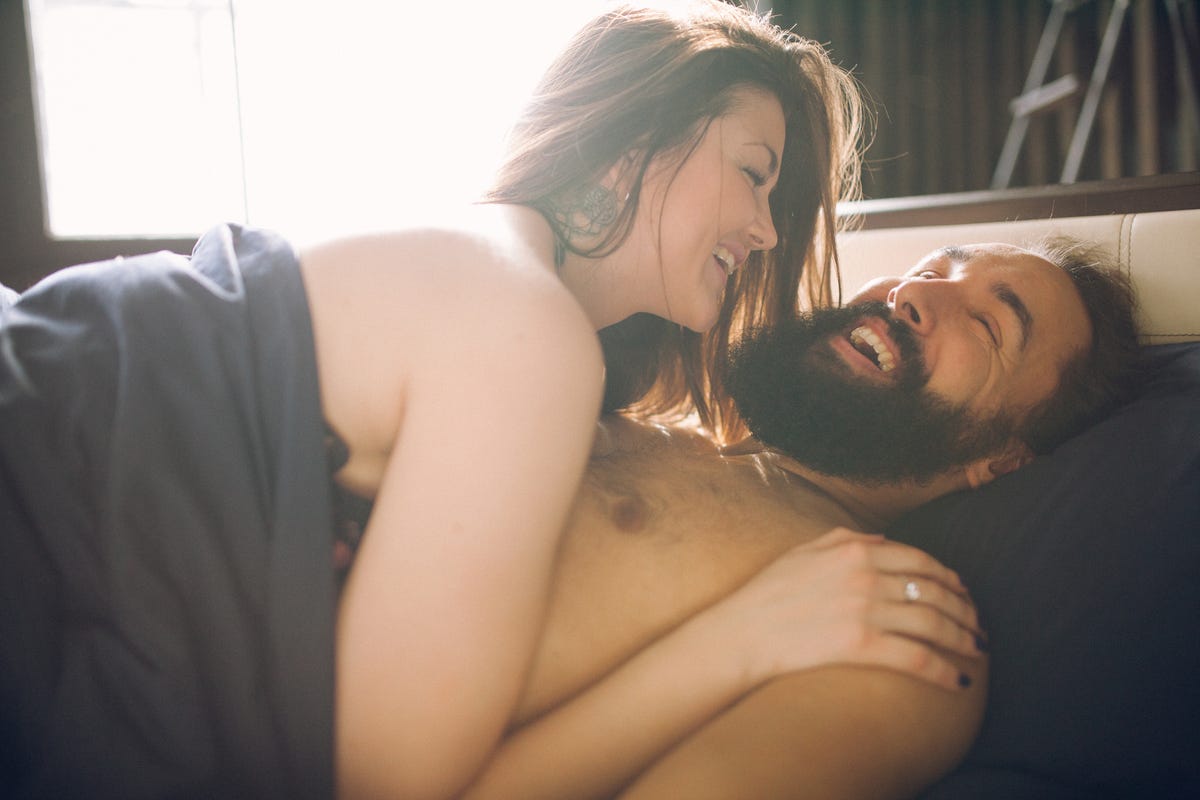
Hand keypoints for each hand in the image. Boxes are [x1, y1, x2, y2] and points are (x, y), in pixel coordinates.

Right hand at [706, 527, 984, 691]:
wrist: (743, 632)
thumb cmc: (768, 592)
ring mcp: (865, 610)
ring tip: (976, 650)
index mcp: (855, 549)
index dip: (949, 578)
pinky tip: (957, 682)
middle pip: (935, 591)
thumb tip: (883, 538)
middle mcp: (866, 575)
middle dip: (965, 610)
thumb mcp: (804, 550)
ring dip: (963, 638)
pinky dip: (943, 671)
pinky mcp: (861, 645)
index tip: (962, 592)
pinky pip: (916, 658)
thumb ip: (846, 537)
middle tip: (978, 625)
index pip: (920, 560)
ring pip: (934, 623)